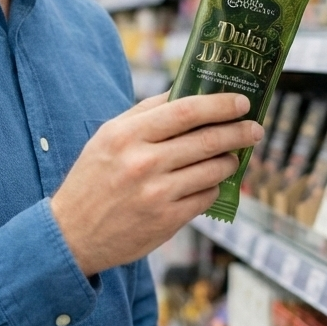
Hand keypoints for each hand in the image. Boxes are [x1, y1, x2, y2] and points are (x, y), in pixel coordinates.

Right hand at [50, 93, 262, 275]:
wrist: (72, 234)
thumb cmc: (93, 178)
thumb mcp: (108, 137)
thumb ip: (145, 113)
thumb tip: (187, 91)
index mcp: (127, 135)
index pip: (186, 111)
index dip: (220, 104)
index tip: (241, 101)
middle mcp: (143, 163)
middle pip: (206, 140)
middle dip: (238, 131)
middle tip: (254, 128)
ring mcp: (157, 194)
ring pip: (212, 170)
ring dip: (229, 160)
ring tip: (232, 156)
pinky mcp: (166, 221)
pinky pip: (205, 197)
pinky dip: (214, 186)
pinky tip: (210, 182)